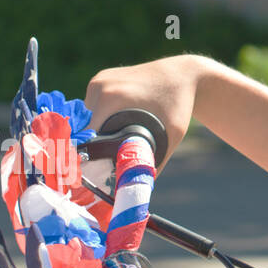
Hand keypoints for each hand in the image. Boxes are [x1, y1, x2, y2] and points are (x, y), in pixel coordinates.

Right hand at [84, 54, 206, 172]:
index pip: (84, 135)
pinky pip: (93, 106)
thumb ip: (150, 165)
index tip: (90, 170)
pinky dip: (100, 117)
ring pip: (85, 117)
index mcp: (112, 100)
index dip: (85, 155)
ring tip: (112, 140)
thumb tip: (131, 192)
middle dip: (89, 146)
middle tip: (102, 162)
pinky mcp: (100, 78)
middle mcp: (100, 87)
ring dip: (94, 130)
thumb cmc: (179, 108)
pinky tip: (114, 123)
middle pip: (82, 127)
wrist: (184, 75)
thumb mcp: (169, 136)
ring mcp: (98, 80)